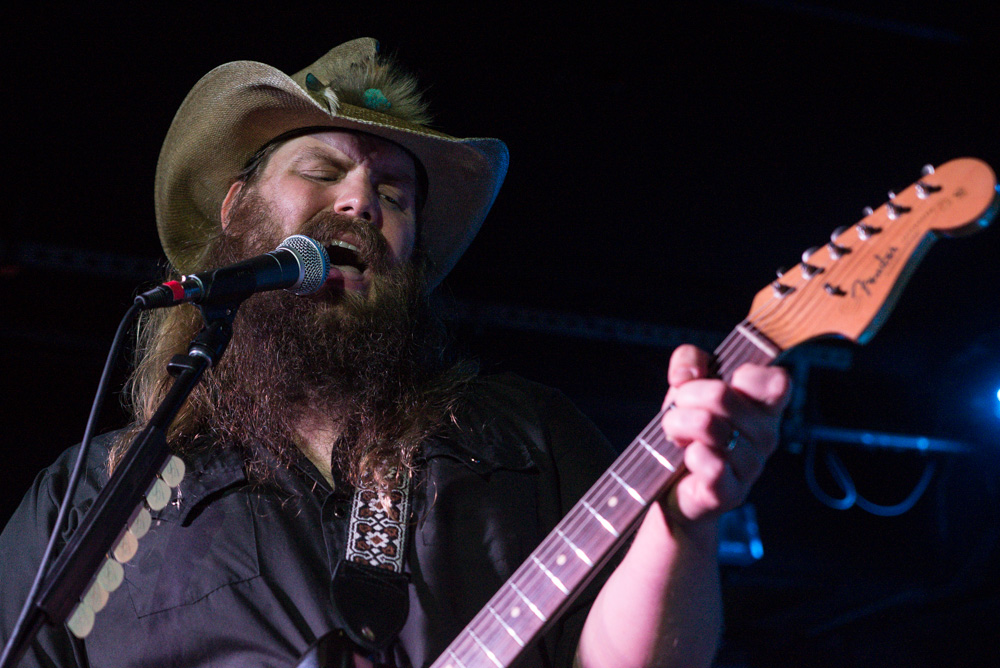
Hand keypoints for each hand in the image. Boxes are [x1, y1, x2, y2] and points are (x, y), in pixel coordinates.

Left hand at [659, 344, 789, 524]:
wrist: (672, 487)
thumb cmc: (688, 432)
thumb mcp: (687, 387)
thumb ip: (689, 361)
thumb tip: (687, 374)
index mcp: (764, 407)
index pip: (776, 382)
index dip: (745, 375)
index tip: (720, 382)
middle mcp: (765, 436)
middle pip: (721, 394)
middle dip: (686, 396)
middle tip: (680, 410)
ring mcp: (750, 466)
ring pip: (708, 425)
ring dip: (677, 424)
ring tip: (676, 435)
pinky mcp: (729, 493)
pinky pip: (711, 464)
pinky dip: (690, 454)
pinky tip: (687, 456)